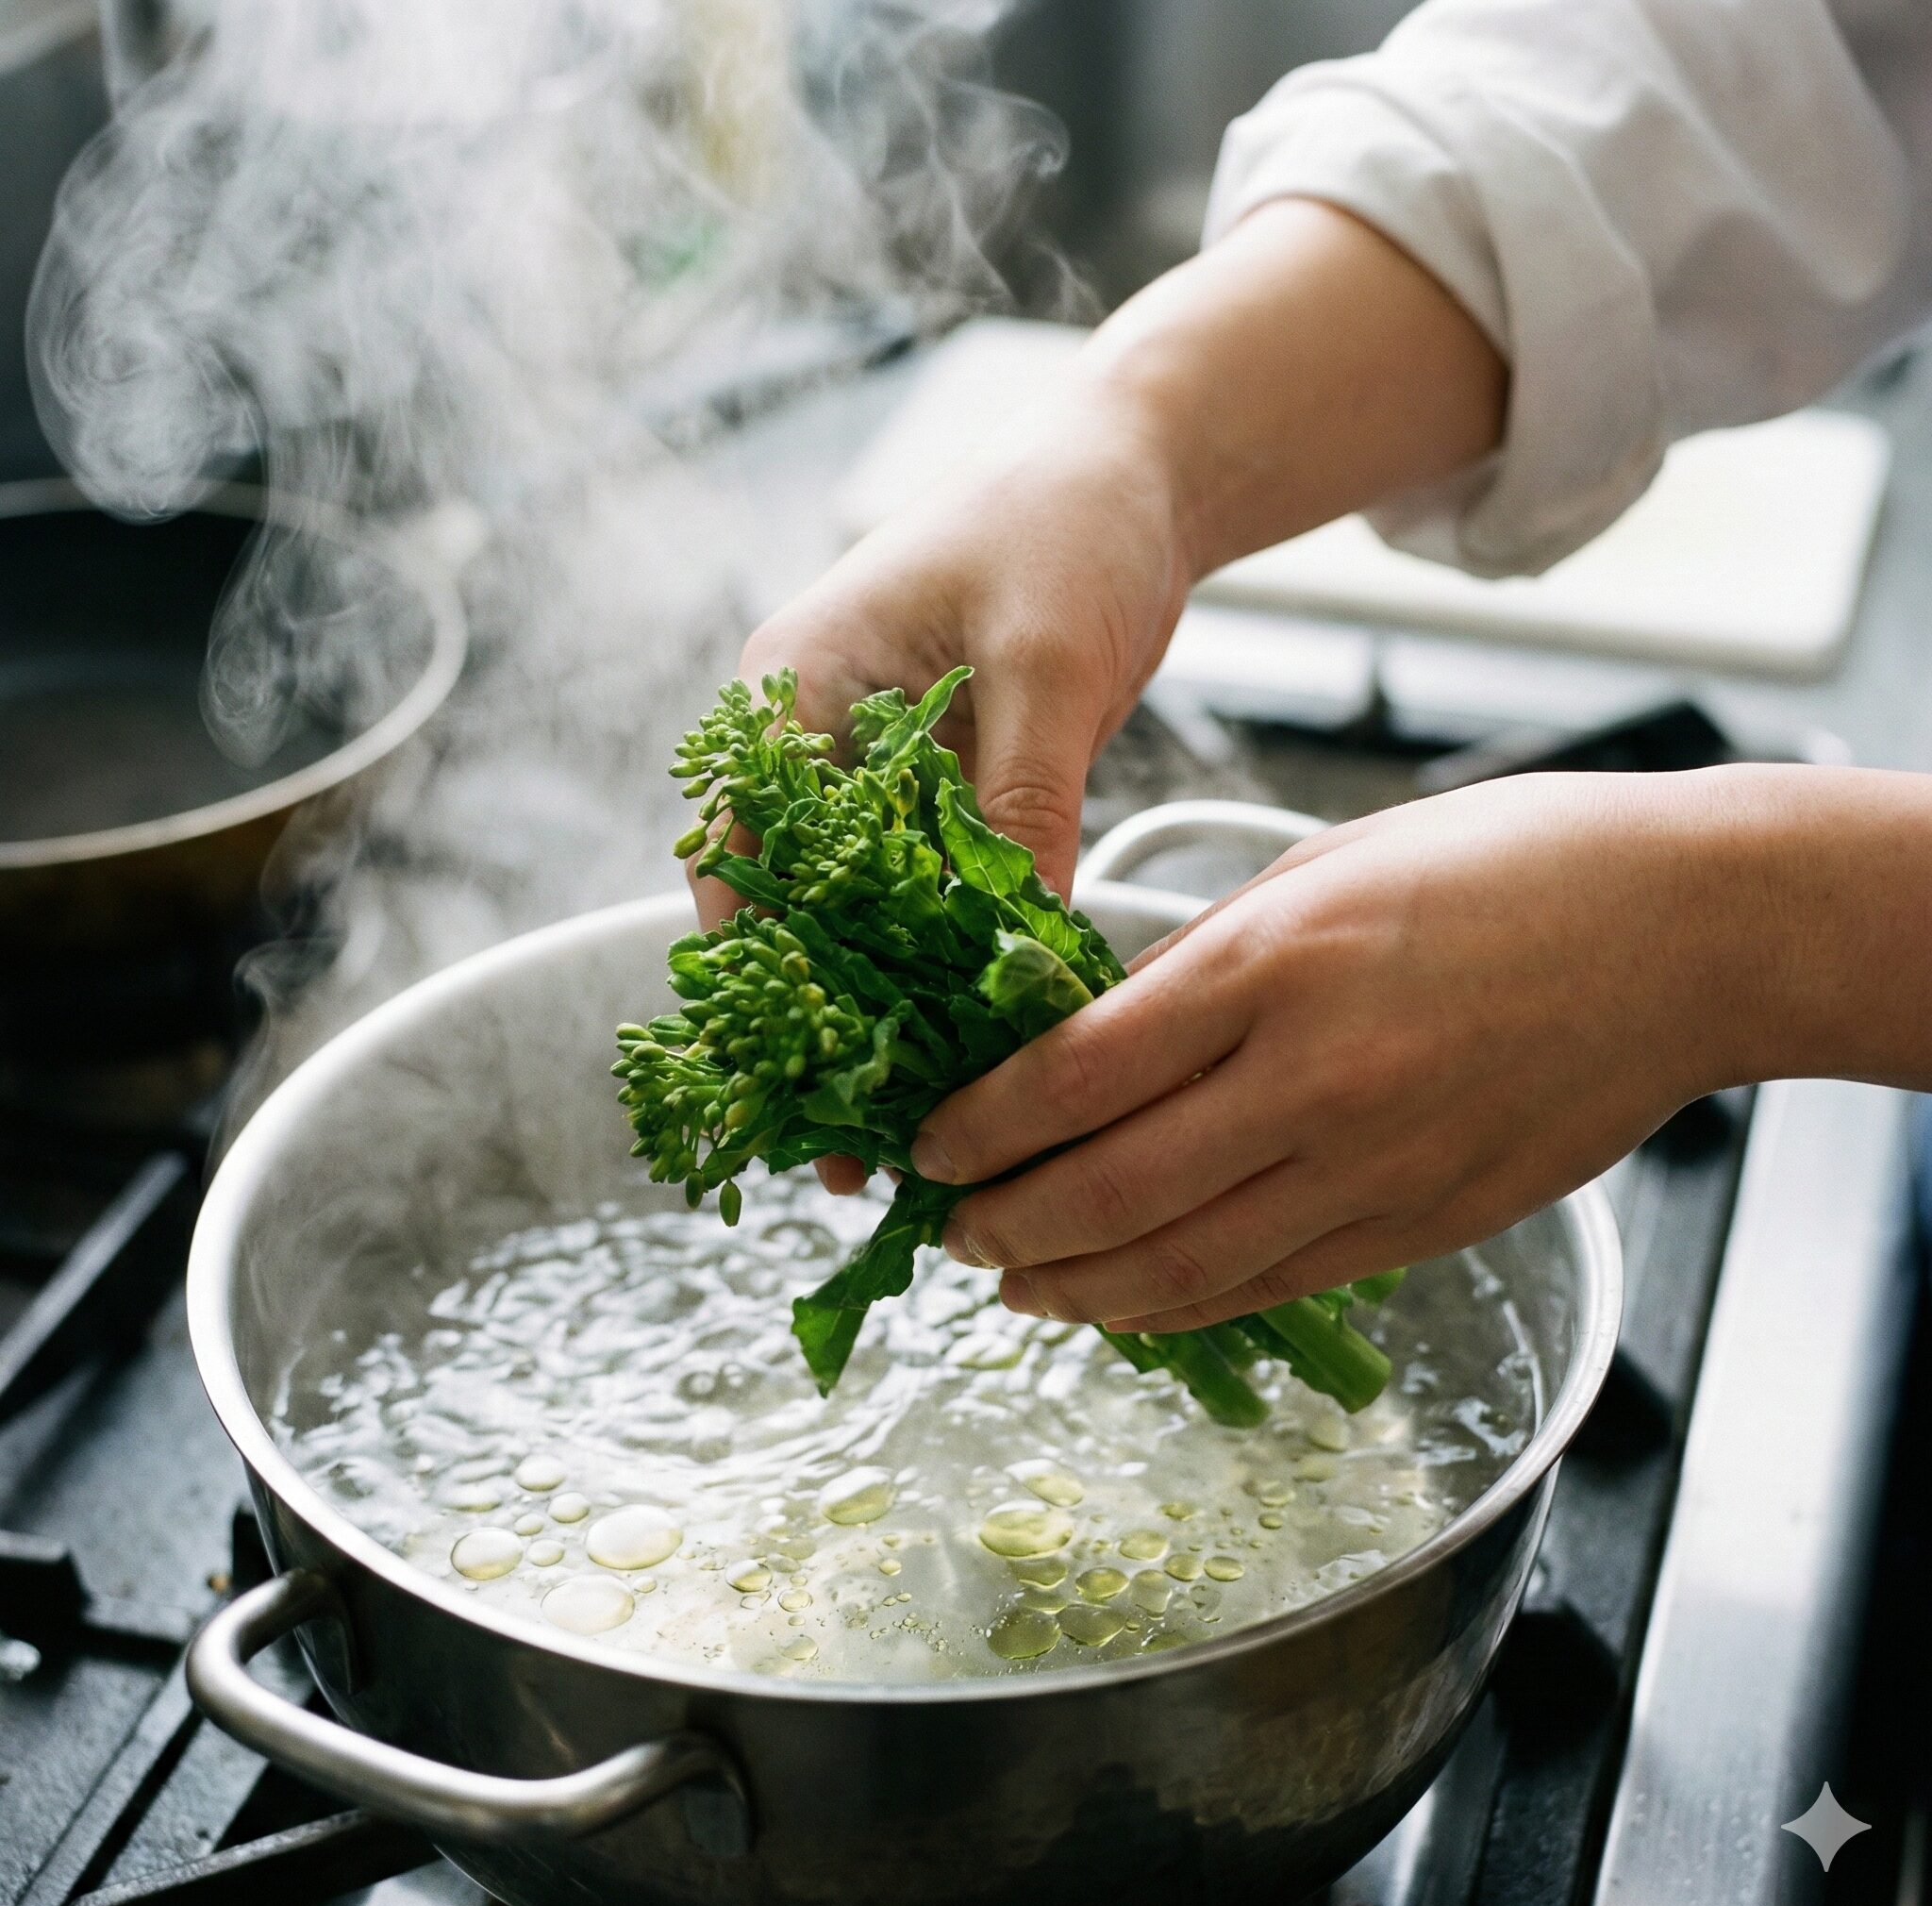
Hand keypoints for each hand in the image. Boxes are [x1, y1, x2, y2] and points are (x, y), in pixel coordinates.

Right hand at [697, 373, 1192, 1188]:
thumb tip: (1013, 954)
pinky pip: (928, 897)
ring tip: (912, 1114)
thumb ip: (1018, 799)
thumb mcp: (1042, 663)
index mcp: (790, 693)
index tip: (798, 1076)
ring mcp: (878, 768)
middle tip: (853, 1140)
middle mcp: (815, 740)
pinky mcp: (945, 788)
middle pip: (791, 910)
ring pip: (859, 916)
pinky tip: (973, 1039)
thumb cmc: (1067, 525)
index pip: (739, 858)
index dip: (759, 978)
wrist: (1138, 469)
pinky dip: (945, 965)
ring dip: (884, 1007)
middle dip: (819, 1022)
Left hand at [913, 770, 1757, 1330]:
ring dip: (1078, 1287)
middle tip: (952, 1232)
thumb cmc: (1505, 864)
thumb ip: (1201, 961)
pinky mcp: (1427, 1223)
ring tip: (1017, 1285)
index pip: (1076, 1072)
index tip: (929, 1145)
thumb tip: (1094, 1036)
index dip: (982, 1125)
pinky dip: (1184, 1306)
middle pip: (1111, 1189)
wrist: (1687, 930)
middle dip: (1007, 1224)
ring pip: (1186, 1265)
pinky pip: (1275, 1284)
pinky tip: (1129, 1305)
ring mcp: (1375, 1164)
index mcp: (1270, 962)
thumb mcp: (1320, 866)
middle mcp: (1311, 1078)